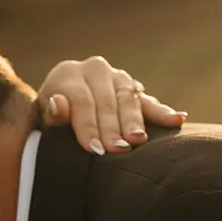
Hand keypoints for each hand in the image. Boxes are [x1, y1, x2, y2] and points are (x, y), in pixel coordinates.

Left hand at [36, 56, 185, 155]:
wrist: (59, 109)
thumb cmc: (48, 122)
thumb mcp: (43, 119)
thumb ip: (51, 114)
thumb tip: (59, 104)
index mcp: (67, 74)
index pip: (81, 100)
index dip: (88, 126)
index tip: (95, 149)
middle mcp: (94, 69)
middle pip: (106, 101)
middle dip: (113, 128)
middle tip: (119, 150)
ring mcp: (116, 77)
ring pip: (128, 99)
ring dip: (135, 121)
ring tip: (140, 140)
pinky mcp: (133, 89)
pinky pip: (148, 101)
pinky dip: (163, 112)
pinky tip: (178, 119)